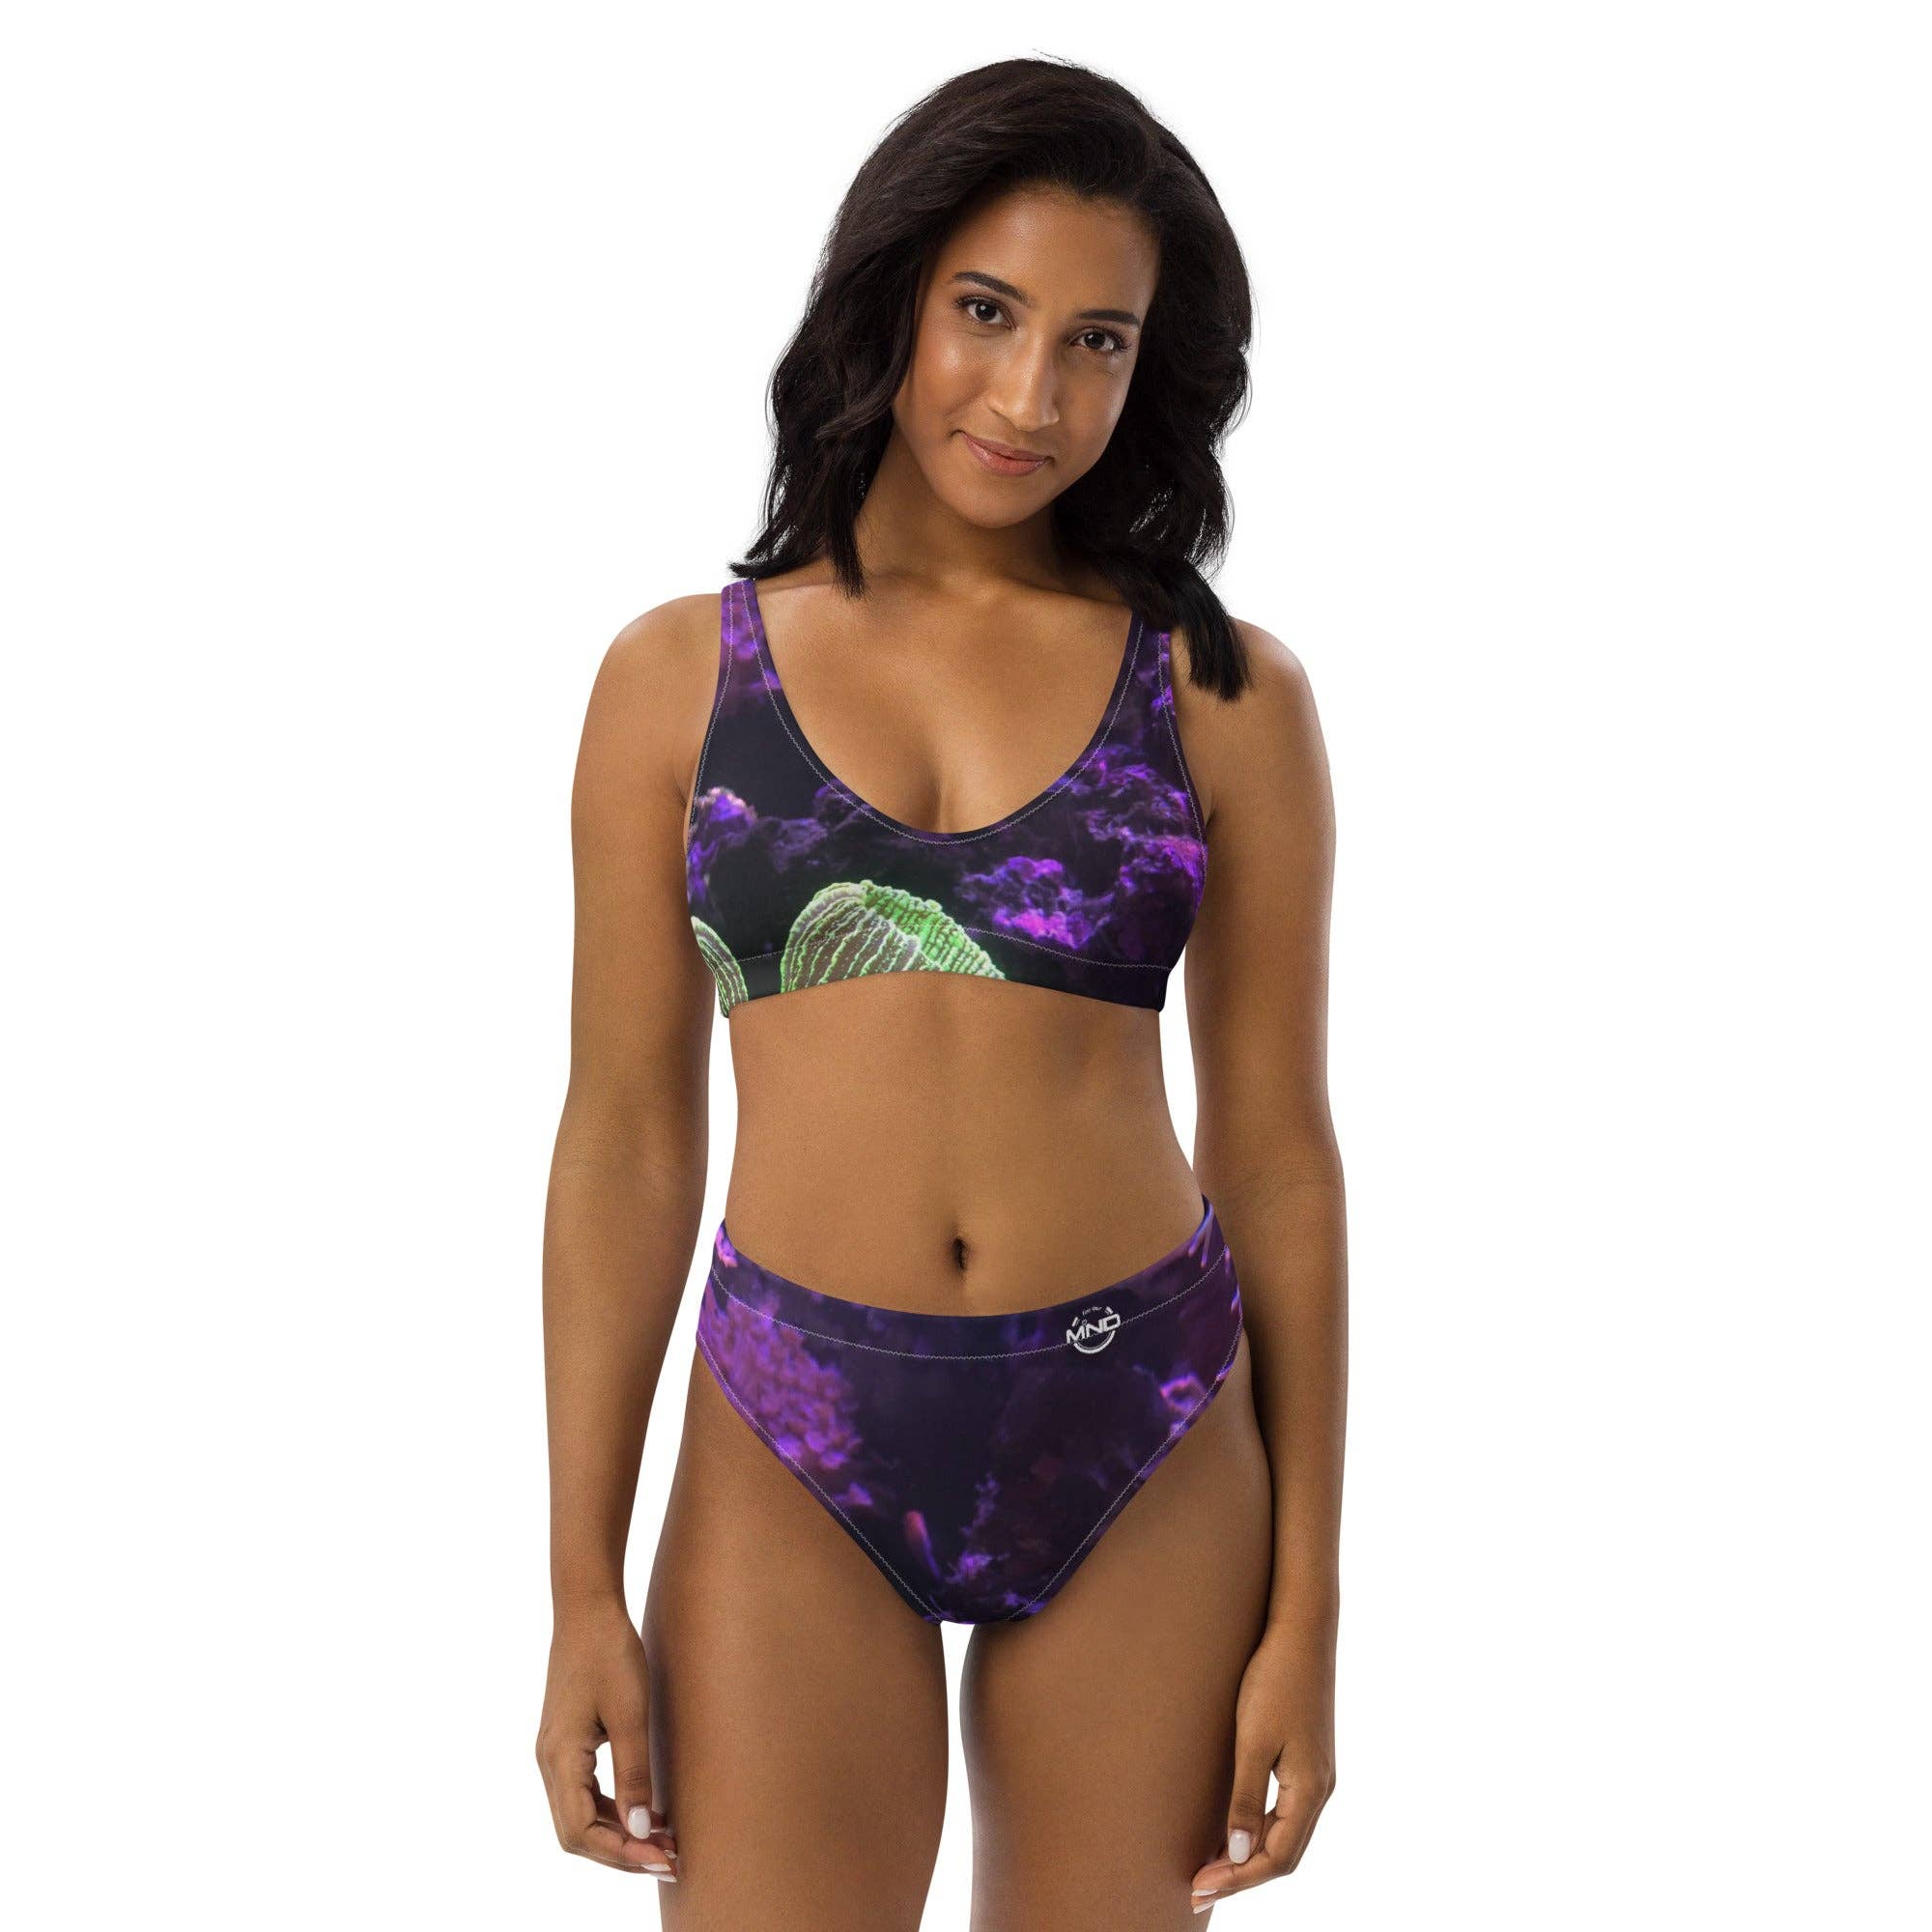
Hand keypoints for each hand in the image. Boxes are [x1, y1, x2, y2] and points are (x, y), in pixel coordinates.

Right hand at [534, 1598, 678, 1880]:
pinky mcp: (567, 1744)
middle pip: (577, 1833)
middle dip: (621, 1853)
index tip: (661, 1860)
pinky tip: (646, 1812)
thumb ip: (634, 1774)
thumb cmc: (610, 1652)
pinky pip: (584, 1794)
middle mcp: (549, 1762)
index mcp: (559, 1757)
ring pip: (579, 1817)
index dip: (619, 1854)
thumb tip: (641, 1832)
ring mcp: (555, 1754)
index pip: (580, 1832)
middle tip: (670, 1860)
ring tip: (665, 1842)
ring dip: (619, 1835)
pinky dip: (613, 1811)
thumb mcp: (630, 1712)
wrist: (588, 1608)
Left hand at [1188, 1618, 1335, 1912]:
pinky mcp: (1306, 1758)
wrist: (1301, 1629)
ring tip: (1209, 1868)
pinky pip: (1284, 1811)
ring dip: (1249, 1856)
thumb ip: (1246, 1800)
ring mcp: (1315, 1774)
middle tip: (1197, 1888)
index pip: (1278, 1859)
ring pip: (1285, 1835)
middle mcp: (1320, 1790)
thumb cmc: (1275, 1679)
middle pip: (1284, 1854)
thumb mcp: (1253, 1740)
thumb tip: (1239, 1857)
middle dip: (1241, 1876)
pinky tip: (1232, 1830)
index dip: (1239, 1880)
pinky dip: (1258, 1830)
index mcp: (1311, 1790)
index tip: (1200, 1889)